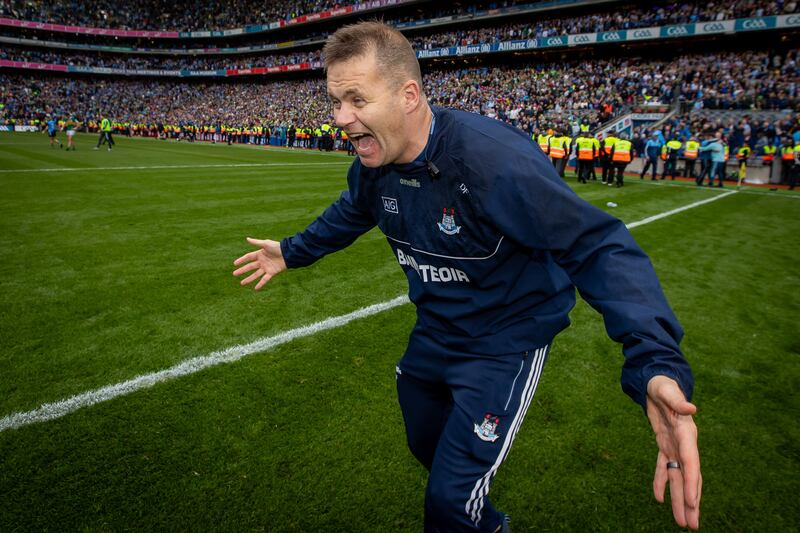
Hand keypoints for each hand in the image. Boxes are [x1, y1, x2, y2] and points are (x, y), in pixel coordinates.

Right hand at [233, 237, 286, 290]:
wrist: (288, 253)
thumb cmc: (277, 247)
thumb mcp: (266, 244)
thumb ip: (256, 243)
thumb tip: (247, 238)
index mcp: (260, 254)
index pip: (248, 257)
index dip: (242, 260)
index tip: (234, 264)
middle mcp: (262, 261)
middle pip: (250, 267)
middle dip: (242, 270)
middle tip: (234, 274)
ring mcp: (266, 268)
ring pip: (255, 275)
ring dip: (249, 279)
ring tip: (242, 283)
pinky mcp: (272, 272)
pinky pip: (265, 279)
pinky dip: (261, 284)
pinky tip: (255, 288)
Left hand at [646, 375, 701, 529]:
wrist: (657, 382)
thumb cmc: (663, 385)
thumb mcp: (667, 390)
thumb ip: (677, 400)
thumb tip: (691, 408)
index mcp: (687, 433)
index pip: (691, 463)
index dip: (691, 483)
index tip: (691, 503)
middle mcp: (684, 444)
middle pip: (689, 477)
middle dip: (690, 501)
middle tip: (692, 525)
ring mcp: (675, 446)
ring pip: (678, 478)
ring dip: (679, 499)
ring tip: (682, 522)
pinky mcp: (664, 445)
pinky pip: (663, 468)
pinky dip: (660, 482)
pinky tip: (658, 499)